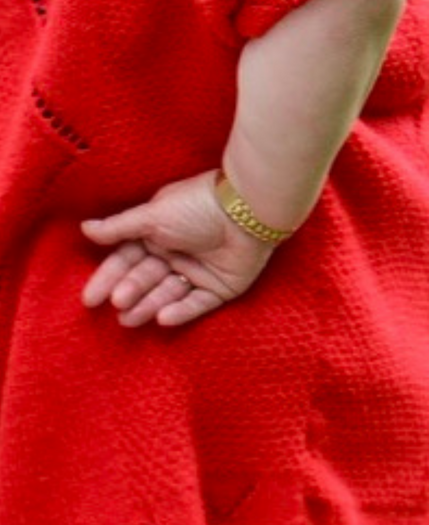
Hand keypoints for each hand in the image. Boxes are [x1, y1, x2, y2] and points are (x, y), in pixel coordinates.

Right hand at [80, 172, 280, 327]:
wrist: (246, 210)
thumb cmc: (197, 206)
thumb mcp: (152, 215)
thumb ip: (120, 227)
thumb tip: (85, 228)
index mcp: (159, 234)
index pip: (127, 260)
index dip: (109, 278)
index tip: (90, 299)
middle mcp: (177, 253)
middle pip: (147, 279)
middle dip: (131, 292)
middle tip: (119, 303)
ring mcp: (200, 271)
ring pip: (169, 294)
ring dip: (149, 305)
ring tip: (131, 319)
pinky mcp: (222, 287)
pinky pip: (198, 304)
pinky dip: (181, 312)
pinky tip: (163, 318)